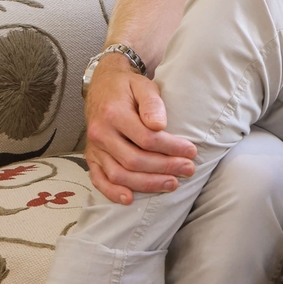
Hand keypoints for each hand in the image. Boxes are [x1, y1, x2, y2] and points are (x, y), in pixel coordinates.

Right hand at [84, 56, 196, 205]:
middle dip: (164, 168)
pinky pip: (98, 179)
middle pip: (134, 160)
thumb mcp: (143, 85)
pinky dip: (112, 192)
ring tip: (171, 184)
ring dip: (146, 184)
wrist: (103, 84)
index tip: (191, 151)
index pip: (146, 139)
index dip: (171, 148)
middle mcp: (101, 133)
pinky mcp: (91, 156)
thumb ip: (152, 103)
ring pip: (119, 174)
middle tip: (188, 169)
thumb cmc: (128, 86)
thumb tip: (159, 125)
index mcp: (114, 114)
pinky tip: (130, 199)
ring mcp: (94, 147)